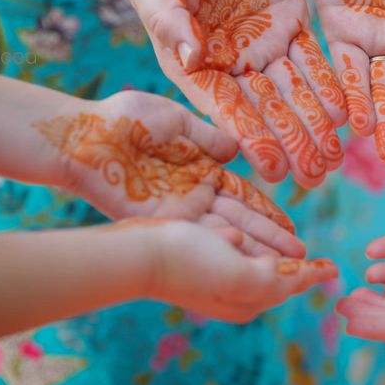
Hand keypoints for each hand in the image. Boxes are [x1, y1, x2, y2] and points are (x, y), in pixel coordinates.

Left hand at [34, 90, 303, 256]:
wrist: (85, 134)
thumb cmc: (126, 119)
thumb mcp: (176, 120)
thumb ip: (207, 138)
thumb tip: (238, 150)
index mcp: (200, 169)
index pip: (242, 194)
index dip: (267, 210)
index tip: (291, 225)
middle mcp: (193, 194)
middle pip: (239, 219)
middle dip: (269, 238)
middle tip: (300, 255)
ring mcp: (176, 210)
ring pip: (223, 233)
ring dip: (252, 249)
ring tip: (283, 265)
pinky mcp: (158, 221)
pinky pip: (198, 234)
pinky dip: (223, 245)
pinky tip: (248, 256)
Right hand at [126, 0, 346, 187]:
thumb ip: (167, 17)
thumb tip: (191, 58)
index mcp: (191, 61)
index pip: (225, 106)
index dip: (251, 136)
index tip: (273, 167)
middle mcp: (230, 62)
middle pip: (266, 108)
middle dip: (291, 141)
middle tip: (317, 175)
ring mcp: (262, 43)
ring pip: (294, 91)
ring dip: (314, 123)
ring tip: (336, 156)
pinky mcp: (289, 21)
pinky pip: (313, 58)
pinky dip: (328, 83)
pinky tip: (345, 110)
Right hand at [132, 219, 338, 323]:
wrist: (141, 252)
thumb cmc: (194, 265)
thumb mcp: (243, 278)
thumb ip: (273, 279)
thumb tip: (286, 272)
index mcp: (247, 299)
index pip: (288, 284)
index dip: (311, 275)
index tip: (333, 269)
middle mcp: (232, 286)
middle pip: (272, 269)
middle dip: (291, 264)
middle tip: (317, 263)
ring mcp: (214, 267)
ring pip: (251, 250)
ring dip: (265, 245)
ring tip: (280, 247)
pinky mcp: (198, 247)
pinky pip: (226, 236)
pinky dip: (235, 232)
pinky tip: (227, 230)